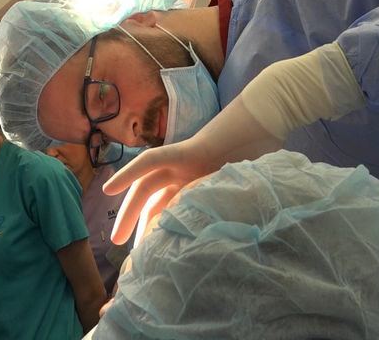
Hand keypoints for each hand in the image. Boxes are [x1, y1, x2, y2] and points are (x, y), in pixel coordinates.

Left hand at [103, 95, 280, 244]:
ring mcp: (183, 163)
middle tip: (127, 257)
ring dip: (128, 212)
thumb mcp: (247, 195)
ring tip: (117, 240)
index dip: (158, 234)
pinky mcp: (183, 151)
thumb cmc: (263, 157)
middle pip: (153, 204)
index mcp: (197, 186)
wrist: (268, 122)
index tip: (150, 258)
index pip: (170, 212)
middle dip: (137, 229)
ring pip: (145, 189)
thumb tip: (235, 246)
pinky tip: (110, 189)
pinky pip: (150, 161)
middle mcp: (185, 176)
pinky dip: (129, 173)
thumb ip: (233, 213)